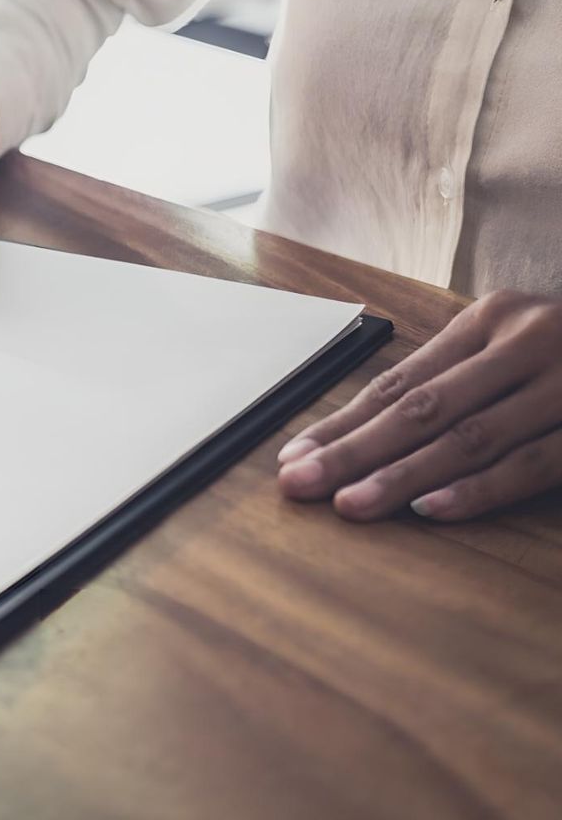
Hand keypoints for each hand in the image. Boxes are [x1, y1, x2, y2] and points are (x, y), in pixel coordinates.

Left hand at [278, 291, 561, 520]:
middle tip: (298, 484)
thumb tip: (368, 429)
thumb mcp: (521, 343)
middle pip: (422, 407)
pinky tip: (431, 508)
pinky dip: (480, 489)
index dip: (344, 421)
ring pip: (470, 438)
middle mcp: (526, 343)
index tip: (295, 456)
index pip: (401, 380)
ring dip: (403, 476)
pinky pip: (534, 464)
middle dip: (353, 450)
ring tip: (350, 505)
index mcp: (494, 320)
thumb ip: (462, 378)